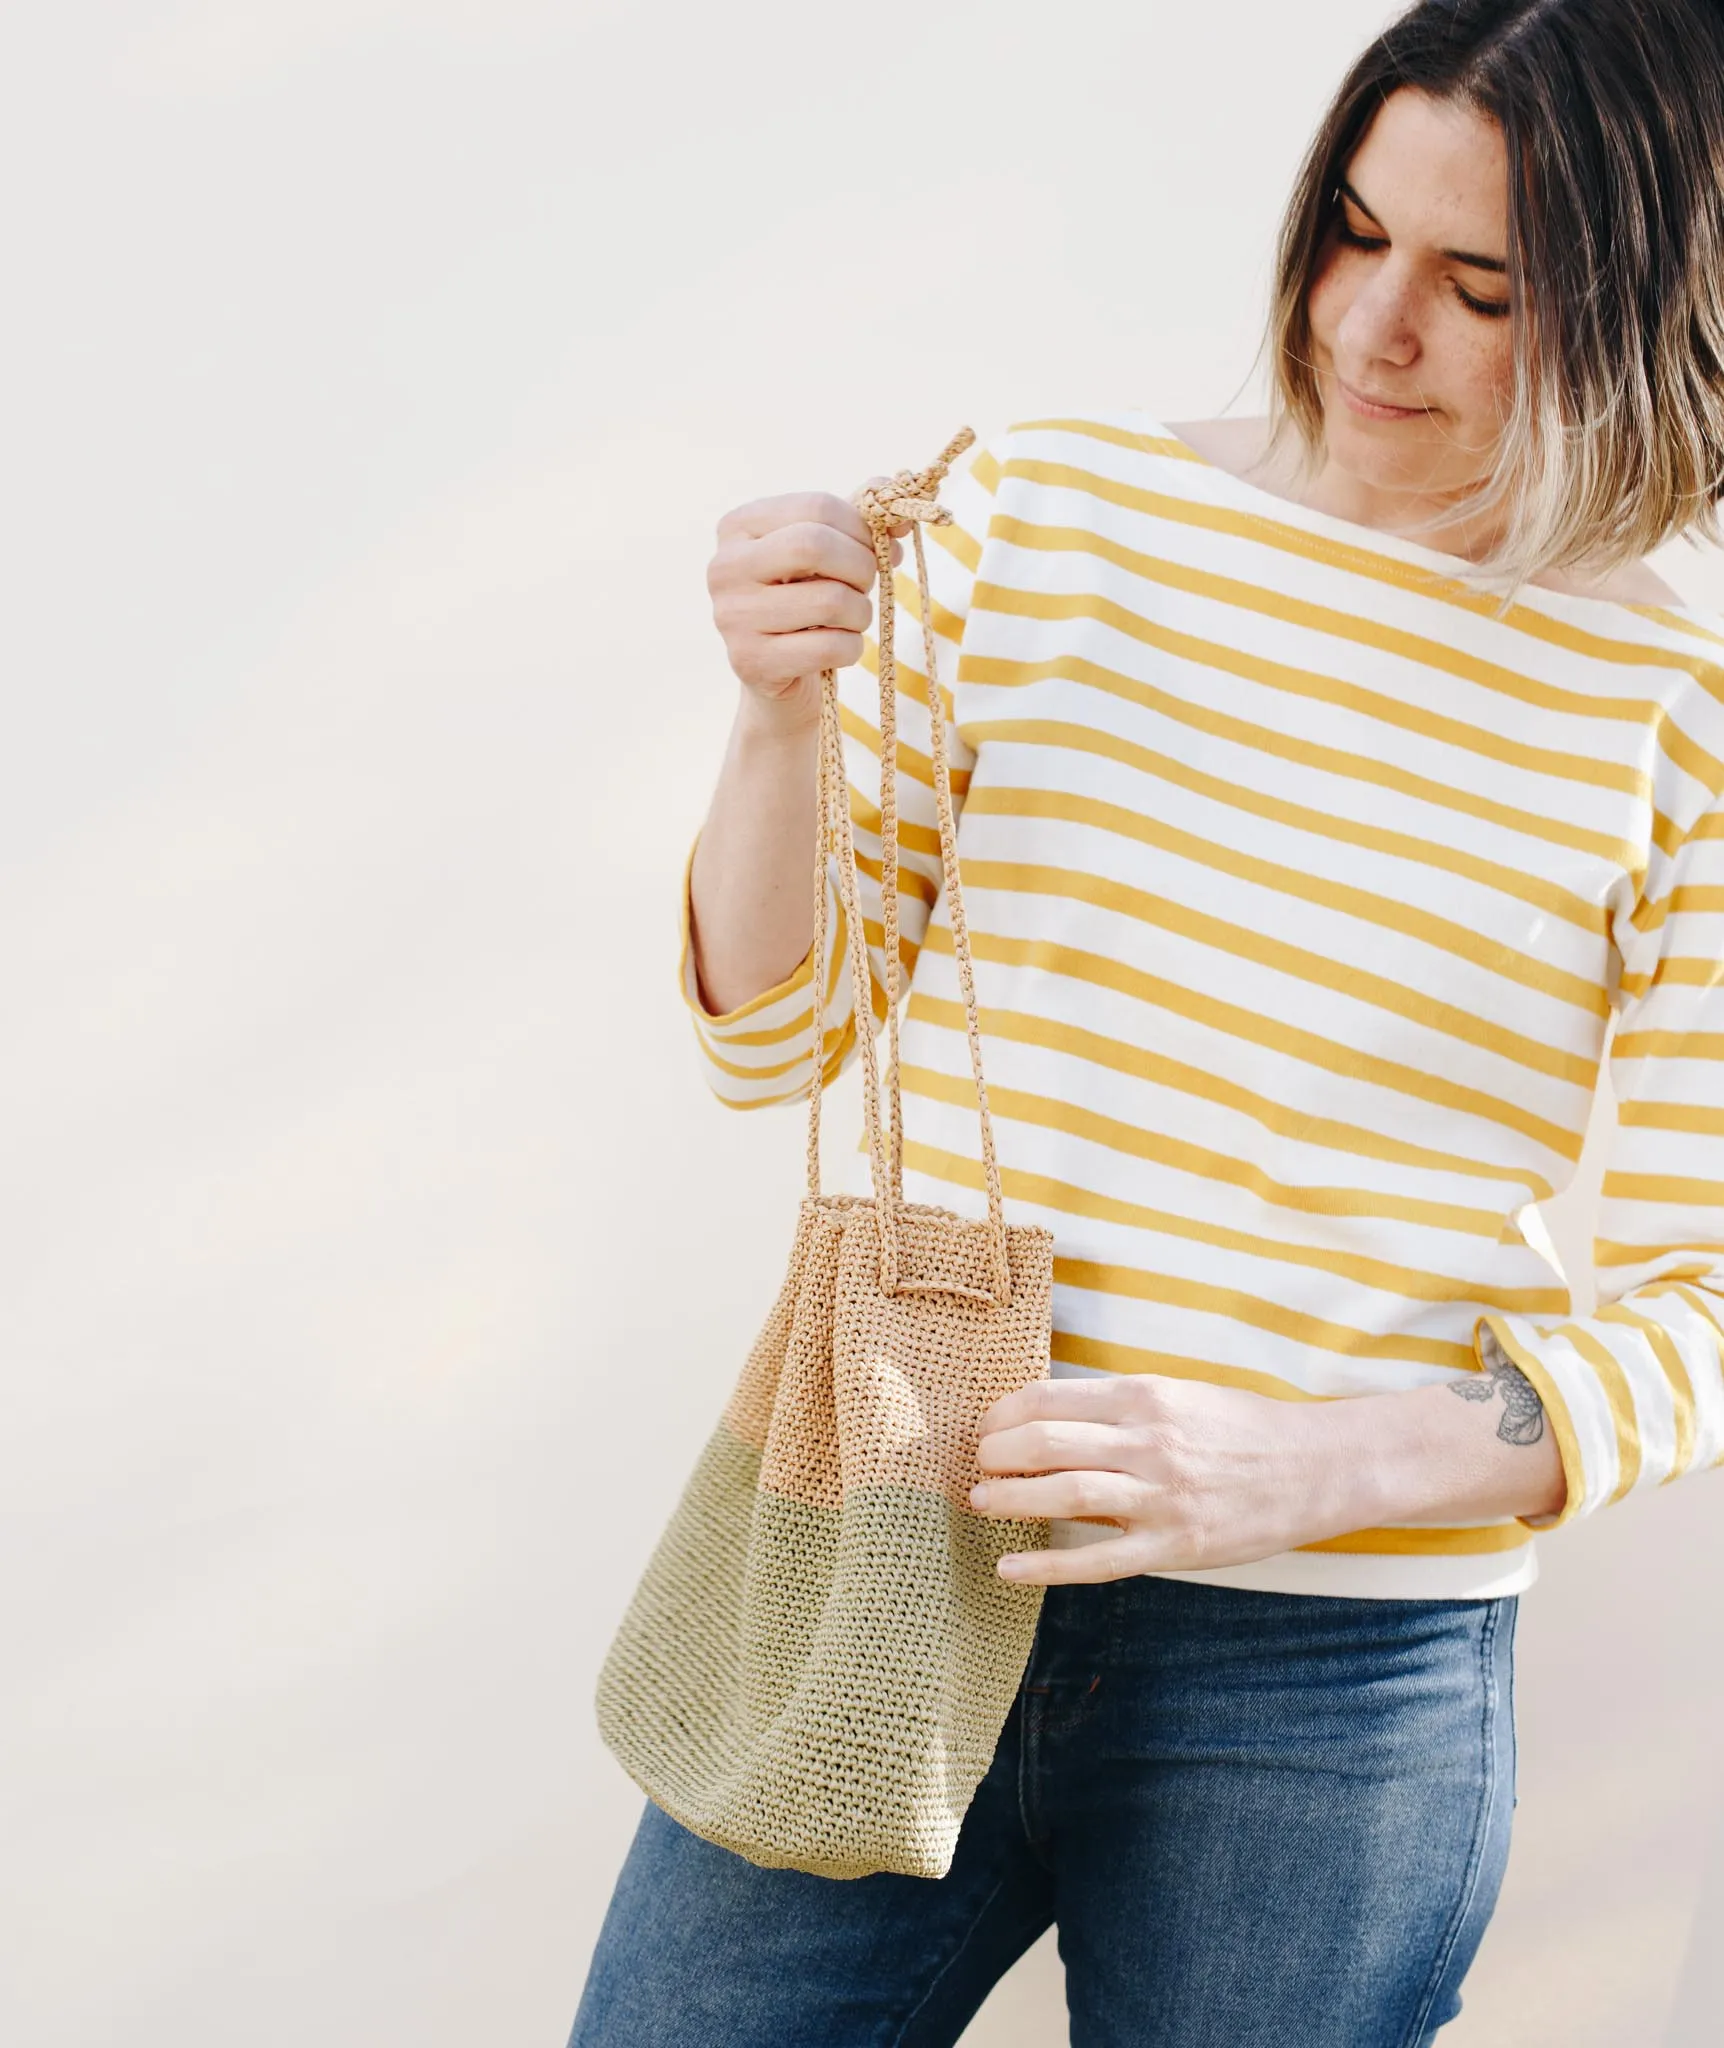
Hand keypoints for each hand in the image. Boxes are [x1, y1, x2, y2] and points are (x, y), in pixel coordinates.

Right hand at [706, 484, 904, 721]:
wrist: (778, 672)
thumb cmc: (805, 599)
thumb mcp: (828, 552)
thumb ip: (863, 522)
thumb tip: (904, 518)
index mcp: (738, 526)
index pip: (817, 507)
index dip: (862, 528)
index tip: (874, 548)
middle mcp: (724, 567)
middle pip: (815, 546)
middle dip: (861, 566)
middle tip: (866, 583)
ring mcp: (732, 616)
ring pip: (829, 601)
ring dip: (860, 612)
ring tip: (851, 618)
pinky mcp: (750, 661)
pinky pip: (829, 646)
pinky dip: (851, 647)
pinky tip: (839, 647)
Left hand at [971, 1374, 1369, 1584]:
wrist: (1316, 1466)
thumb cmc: (1241, 1428)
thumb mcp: (1178, 1393)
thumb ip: (1118, 1404)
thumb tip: (1049, 1415)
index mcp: (1144, 1396)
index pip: (1049, 1398)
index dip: (1004, 1414)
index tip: (986, 1428)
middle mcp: (1147, 1441)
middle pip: (1047, 1442)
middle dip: (998, 1453)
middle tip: (977, 1464)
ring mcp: (1160, 1496)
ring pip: (1066, 1495)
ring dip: (1011, 1498)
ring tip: (980, 1501)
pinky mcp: (1174, 1545)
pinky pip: (1097, 1560)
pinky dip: (1046, 1566)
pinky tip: (1010, 1568)